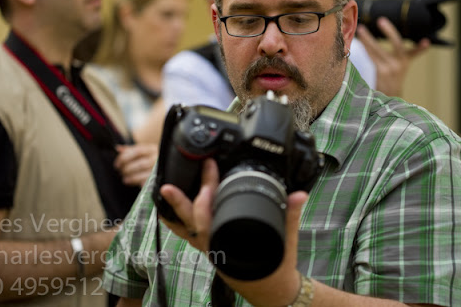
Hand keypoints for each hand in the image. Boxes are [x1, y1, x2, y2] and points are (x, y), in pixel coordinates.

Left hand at [114, 144, 157, 186]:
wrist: (162, 168)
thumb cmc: (148, 158)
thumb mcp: (141, 152)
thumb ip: (130, 150)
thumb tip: (118, 148)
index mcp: (152, 149)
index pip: (138, 151)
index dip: (125, 158)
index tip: (117, 164)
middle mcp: (157, 158)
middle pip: (141, 163)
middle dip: (128, 169)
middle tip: (120, 172)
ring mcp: (158, 169)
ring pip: (144, 174)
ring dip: (131, 177)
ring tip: (125, 179)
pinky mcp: (157, 179)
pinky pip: (147, 182)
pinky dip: (138, 182)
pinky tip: (132, 183)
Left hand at [159, 159, 308, 305]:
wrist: (271, 290)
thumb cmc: (275, 268)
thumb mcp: (284, 241)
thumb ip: (290, 215)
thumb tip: (299, 195)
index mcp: (229, 245)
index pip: (210, 219)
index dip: (206, 194)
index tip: (209, 170)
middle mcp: (215, 248)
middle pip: (190, 224)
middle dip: (181, 201)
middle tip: (171, 183)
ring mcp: (209, 248)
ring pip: (184, 230)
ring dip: (173, 211)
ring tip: (161, 192)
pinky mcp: (209, 248)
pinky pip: (187, 234)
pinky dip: (177, 222)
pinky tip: (168, 209)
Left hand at [356, 17, 429, 96]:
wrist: (386, 97)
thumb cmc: (390, 79)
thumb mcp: (398, 67)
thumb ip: (400, 55)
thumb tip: (401, 38)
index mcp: (405, 61)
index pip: (415, 52)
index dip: (421, 47)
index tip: (426, 42)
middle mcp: (400, 64)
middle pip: (397, 44)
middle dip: (389, 31)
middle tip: (381, 20)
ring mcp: (391, 68)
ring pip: (378, 49)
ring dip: (368, 39)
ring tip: (361, 29)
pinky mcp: (381, 72)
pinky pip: (371, 56)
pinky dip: (365, 48)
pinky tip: (359, 42)